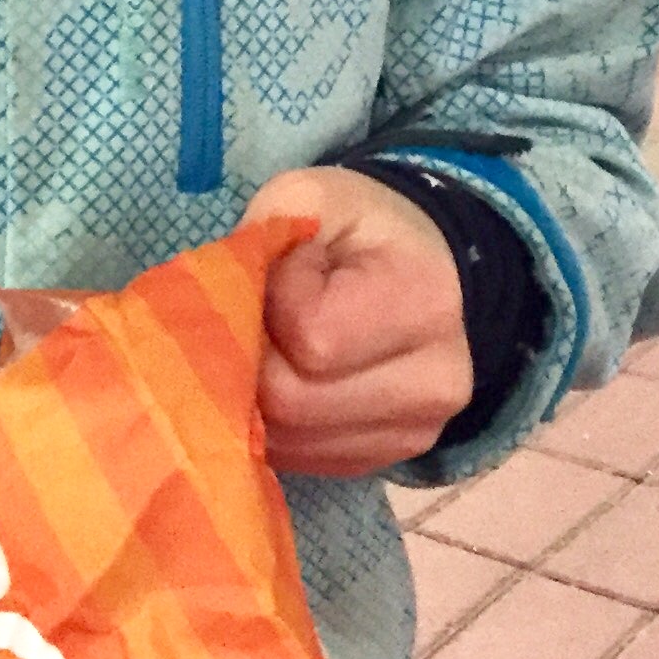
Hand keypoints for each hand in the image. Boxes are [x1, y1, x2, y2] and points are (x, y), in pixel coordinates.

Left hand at [245, 168, 471, 476]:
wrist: (422, 269)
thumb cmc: (358, 228)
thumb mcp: (309, 198)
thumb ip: (263, 240)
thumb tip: (223, 318)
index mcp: (424, 303)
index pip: (310, 337)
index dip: (271, 304)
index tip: (281, 270)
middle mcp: (436, 383)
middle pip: (292, 402)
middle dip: (248, 358)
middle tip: (252, 318)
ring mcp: (416, 434)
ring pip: (290, 442)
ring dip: (254, 397)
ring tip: (269, 346)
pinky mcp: (388, 460)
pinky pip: (302, 461)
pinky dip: (276, 426)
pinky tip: (281, 380)